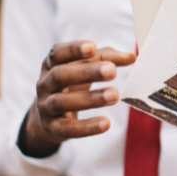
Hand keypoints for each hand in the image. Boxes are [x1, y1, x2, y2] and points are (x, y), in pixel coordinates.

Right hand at [18, 40, 135, 157]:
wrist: (49, 117)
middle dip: (86, 73)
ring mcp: (45, 106)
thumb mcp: (86, 68)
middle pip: (60, 76)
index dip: (73, 50)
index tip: (92, 47)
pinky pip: (67, 128)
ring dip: (90, 99)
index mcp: (51, 64)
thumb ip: (108, 59)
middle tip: (112, 71)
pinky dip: (87, 127)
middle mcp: (44, 83)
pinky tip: (106, 123)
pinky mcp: (51, 128)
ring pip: (62, 102)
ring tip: (115, 96)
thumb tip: (132, 57)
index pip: (57, 53)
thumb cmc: (73, 84)